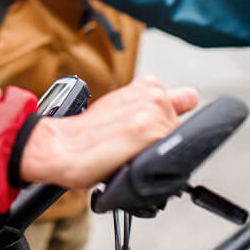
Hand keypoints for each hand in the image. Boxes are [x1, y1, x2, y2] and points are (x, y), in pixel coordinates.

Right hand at [19, 76, 198, 188]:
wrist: (60, 147)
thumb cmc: (85, 134)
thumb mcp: (120, 107)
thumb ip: (152, 104)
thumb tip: (189, 98)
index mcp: (146, 86)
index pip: (184, 103)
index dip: (166, 123)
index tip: (147, 131)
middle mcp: (154, 95)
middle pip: (181, 129)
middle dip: (161, 141)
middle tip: (130, 146)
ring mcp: (154, 113)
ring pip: (176, 144)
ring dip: (157, 153)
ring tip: (126, 153)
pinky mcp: (152, 133)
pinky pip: (171, 155)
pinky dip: (154, 163)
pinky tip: (130, 159)